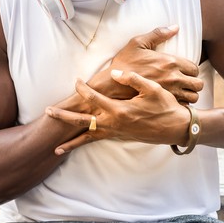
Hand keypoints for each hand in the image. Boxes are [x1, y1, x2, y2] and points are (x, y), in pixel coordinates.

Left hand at [46, 70, 190, 154]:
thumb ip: (132, 79)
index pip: (94, 97)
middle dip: (64, 117)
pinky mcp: (120, 137)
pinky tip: (76, 149)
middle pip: (83, 121)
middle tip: (48, 113)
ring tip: (55, 147)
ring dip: (71, 140)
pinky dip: (85, 146)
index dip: (83, 89)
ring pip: (88, 137)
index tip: (77, 81)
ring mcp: (116, 132)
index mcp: (120, 110)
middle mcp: (114, 124)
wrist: (176, 128)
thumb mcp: (152, 89)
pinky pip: (98, 142)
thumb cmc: (165, 107)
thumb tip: (114, 73)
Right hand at [87, 25, 203, 102]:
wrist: (112, 84)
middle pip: (198, 84)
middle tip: (186, 83)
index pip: (195, 68)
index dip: (192, 70)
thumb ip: (158, 34)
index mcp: (171, 62)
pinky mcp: (164, 104)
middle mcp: (174, 78)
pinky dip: (182, 104)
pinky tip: (174, 101)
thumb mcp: (138, 43)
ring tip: (183, 92)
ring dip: (190, 94)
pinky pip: (183, 107)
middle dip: (194, 83)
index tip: (185, 72)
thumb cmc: (124, 63)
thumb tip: (175, 27)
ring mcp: (170, 93)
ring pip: (194, 97)